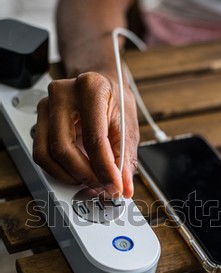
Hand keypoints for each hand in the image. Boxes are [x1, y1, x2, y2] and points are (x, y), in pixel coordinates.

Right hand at [32, 71, 138, 197]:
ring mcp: (46, 105)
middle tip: (102, 186)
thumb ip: (125, 158)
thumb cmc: (114, 102)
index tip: (115, 186)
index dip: (105, 169)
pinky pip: (41, 154)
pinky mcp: (39, 119)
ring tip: (91, 180)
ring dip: (69, 176)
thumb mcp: (128, 126)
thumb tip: (124, 186)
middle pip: (64, 149)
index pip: (93, 138)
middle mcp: (62, 93)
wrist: (101, 86)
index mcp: (90, 88)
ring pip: (46, 154)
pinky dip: (59, 171)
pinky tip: (76, 173)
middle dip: (85, 176)